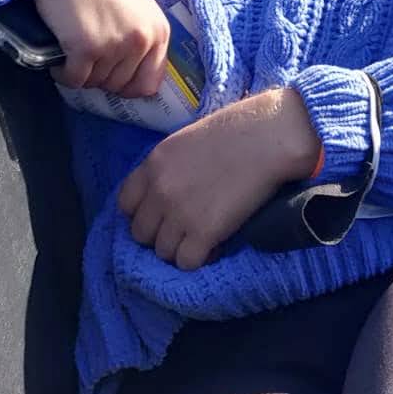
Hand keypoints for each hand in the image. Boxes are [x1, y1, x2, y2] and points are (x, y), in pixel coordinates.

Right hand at [10, 0, 169, 97]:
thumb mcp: (136, 3)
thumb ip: (141, 36)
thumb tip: (136, 75)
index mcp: (158, 30)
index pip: (149, 83)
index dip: (126, 84)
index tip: (110, 73)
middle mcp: (141, 39)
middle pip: (117, 85)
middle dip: (99, 74)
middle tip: (86, 50)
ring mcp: (114, 45)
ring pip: (94, 83)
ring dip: (80, 70)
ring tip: (73, 43)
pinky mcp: (85, 48)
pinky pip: (73, 79)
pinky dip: (62, 71)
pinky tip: (60, 50)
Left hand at [118, 88, 320, 270]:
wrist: (267, 138)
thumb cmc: (235, 131)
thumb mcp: (186, 142)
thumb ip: (168, 168)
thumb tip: (164, 193)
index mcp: (153, 164)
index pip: (125, 204)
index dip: (142, 212)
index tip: (159, 214)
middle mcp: (159, 191)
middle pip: (140, 233)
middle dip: (159, 234)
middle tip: (183, 228)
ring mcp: (179, 214)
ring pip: (162, 252)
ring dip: (180, 248)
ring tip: (202, 237)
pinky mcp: (203, 233)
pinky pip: (186, 262)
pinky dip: (200, 258)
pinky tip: (214, 245)